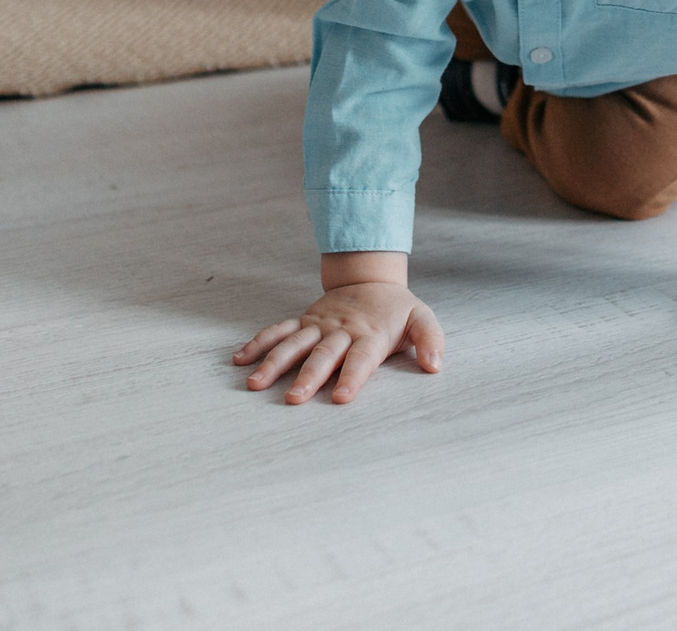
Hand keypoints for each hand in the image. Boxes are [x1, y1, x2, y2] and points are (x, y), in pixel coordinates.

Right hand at [233, 282, 444, 404]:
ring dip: (274, 363)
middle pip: (323, 355)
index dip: (352, 377)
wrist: (371, 277)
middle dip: (309, 377)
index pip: (361, 359)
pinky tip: (241, 360)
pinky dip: (259, 343)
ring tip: (255, 383)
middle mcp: (341, 331)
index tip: (341, 398)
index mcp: (370, 334)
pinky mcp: (304, 320)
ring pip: (293, 344)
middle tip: (293, 399)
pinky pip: (279, 330)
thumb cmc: (397, 308)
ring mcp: (319, 325)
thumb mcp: (422, 318)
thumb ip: (430, 340)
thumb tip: (435, 364)